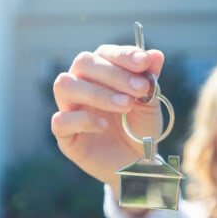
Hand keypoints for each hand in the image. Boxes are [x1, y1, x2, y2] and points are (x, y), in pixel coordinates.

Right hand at [51, 45, 164, 196]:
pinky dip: (83, 120)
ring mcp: (69, 109)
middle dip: (114, 74)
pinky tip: (104, 126)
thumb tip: (156, 54)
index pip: (104, 53)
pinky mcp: (65, 135)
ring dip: (97, 93)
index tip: (144, 62)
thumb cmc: (140, 129)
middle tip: (140, 89)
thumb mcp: (150, 104)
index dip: (123, 55)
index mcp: (100, 73)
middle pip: (83, 63)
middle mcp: (81, 86)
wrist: (138, 164)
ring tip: (126, 106)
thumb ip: (150, 80)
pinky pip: (60, 121)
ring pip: (65, 86)